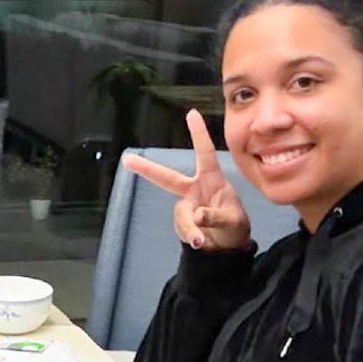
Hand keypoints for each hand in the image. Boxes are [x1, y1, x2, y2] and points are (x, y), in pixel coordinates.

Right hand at [120, 110, 253, 252]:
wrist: (228, 248)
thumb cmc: (235, 227)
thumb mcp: (233, 221)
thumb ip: (215, 217)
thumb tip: (196, 215)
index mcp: (212, 180)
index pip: (205, 153)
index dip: (199, 134)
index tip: (192, 113)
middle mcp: (195, 189)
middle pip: (168, 178)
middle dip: (147, 169)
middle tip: (127, 159)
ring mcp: (186, 205)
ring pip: (181, 214)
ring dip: (189, 228)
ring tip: (200, 241)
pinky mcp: (182, 221)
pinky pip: (182, 228)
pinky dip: (191, 236)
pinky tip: (201, 242)